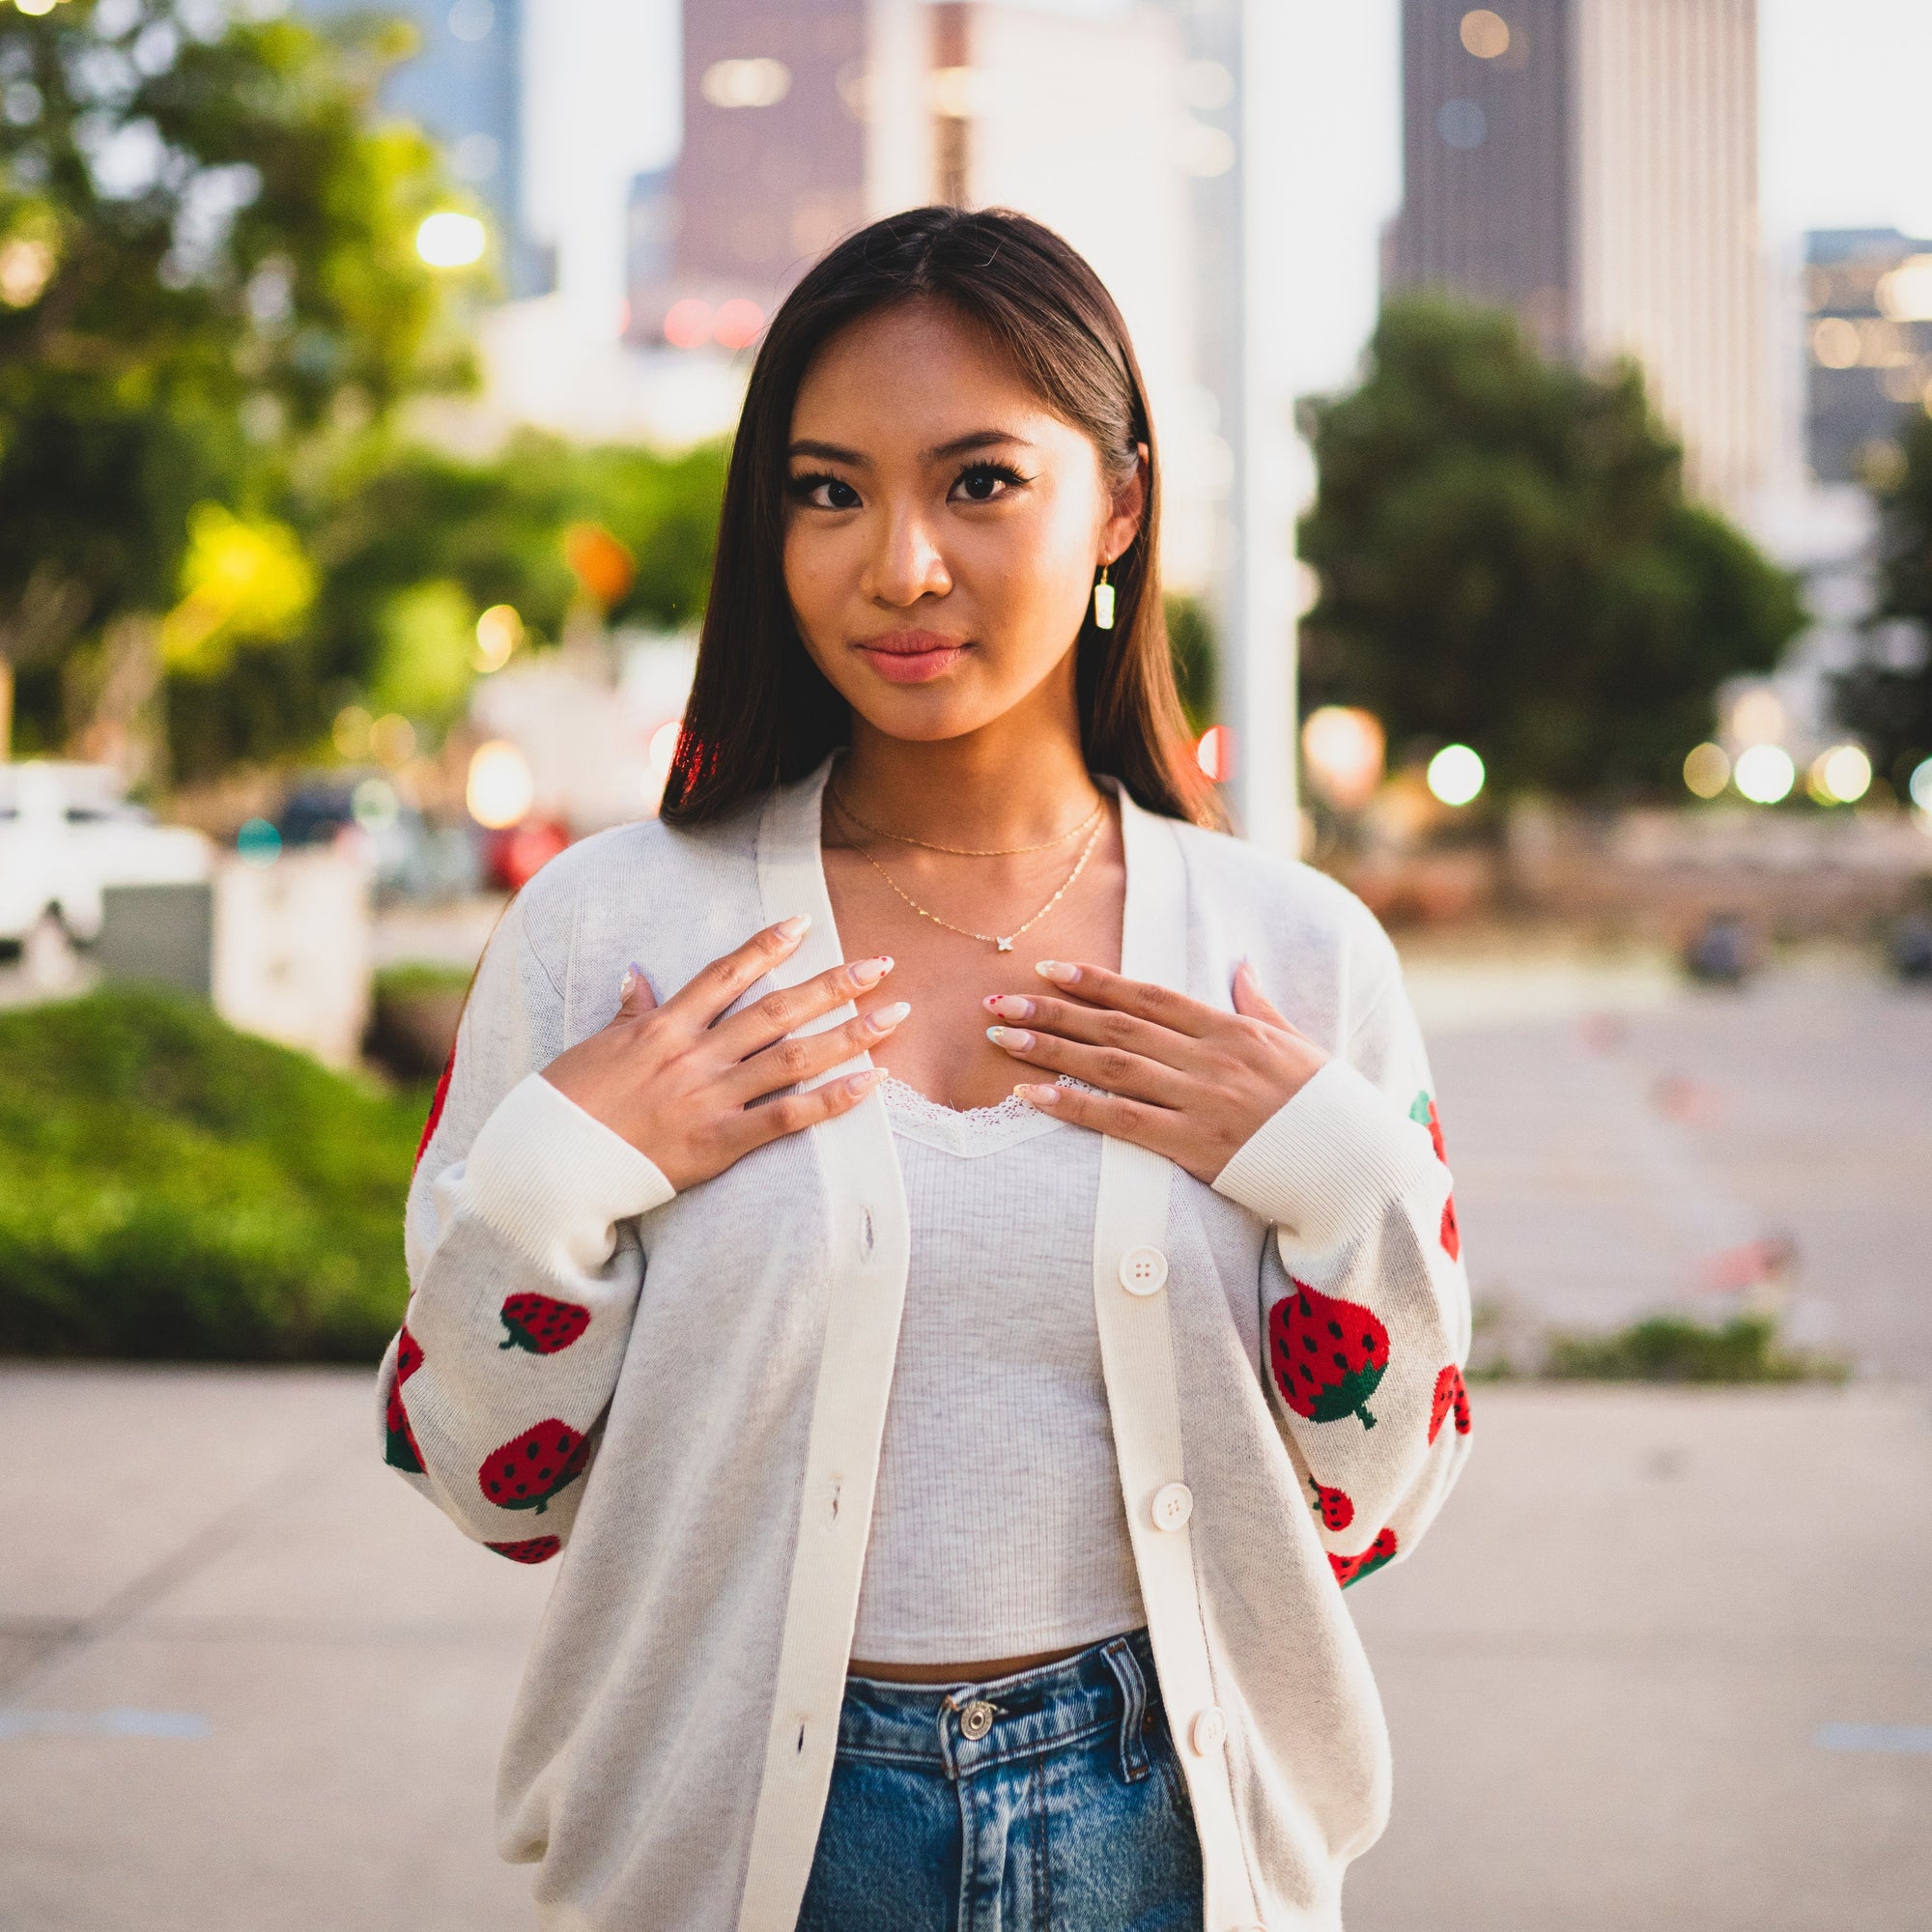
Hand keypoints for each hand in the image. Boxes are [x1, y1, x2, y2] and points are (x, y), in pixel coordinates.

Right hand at [541, 918, 905, 1191]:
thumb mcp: (595, 1046)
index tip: (805, 923)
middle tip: (880, 964)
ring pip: (794, 1057)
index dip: (768, 946)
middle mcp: (694, 1055)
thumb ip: (628, 1012)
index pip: (727, 974)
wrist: (548, 1164)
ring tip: (895, 1014)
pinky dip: (833, 1099)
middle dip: (834, 984)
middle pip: (777, 1010)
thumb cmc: (567, 1104)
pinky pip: (788, 1117)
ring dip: (850, 1033)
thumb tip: (637, 975)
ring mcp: (710, 1097)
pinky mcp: (719, 1142)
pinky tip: (872, 1081)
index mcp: (663, 1026)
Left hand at [981, 958, 1326, 1184]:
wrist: (1355, 1164)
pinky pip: (1121, 1122)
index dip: (1096, 980)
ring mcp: (1199, 1101)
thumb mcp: (1297, 1044)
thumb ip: (1258, 1006)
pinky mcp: (1193, 1145)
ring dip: (1051, 1049)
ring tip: (1002, 1038)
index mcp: (1231, 1029)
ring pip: (1110, 1066)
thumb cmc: (1327, 1107)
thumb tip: (1241, 967)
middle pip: (1116, 1025)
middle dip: (1053, 1010)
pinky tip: (1033, 1096)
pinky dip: (1074, 1106)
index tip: (1051, 969)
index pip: (1149, 994)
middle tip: (999, 999)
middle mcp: (1209, 1058)